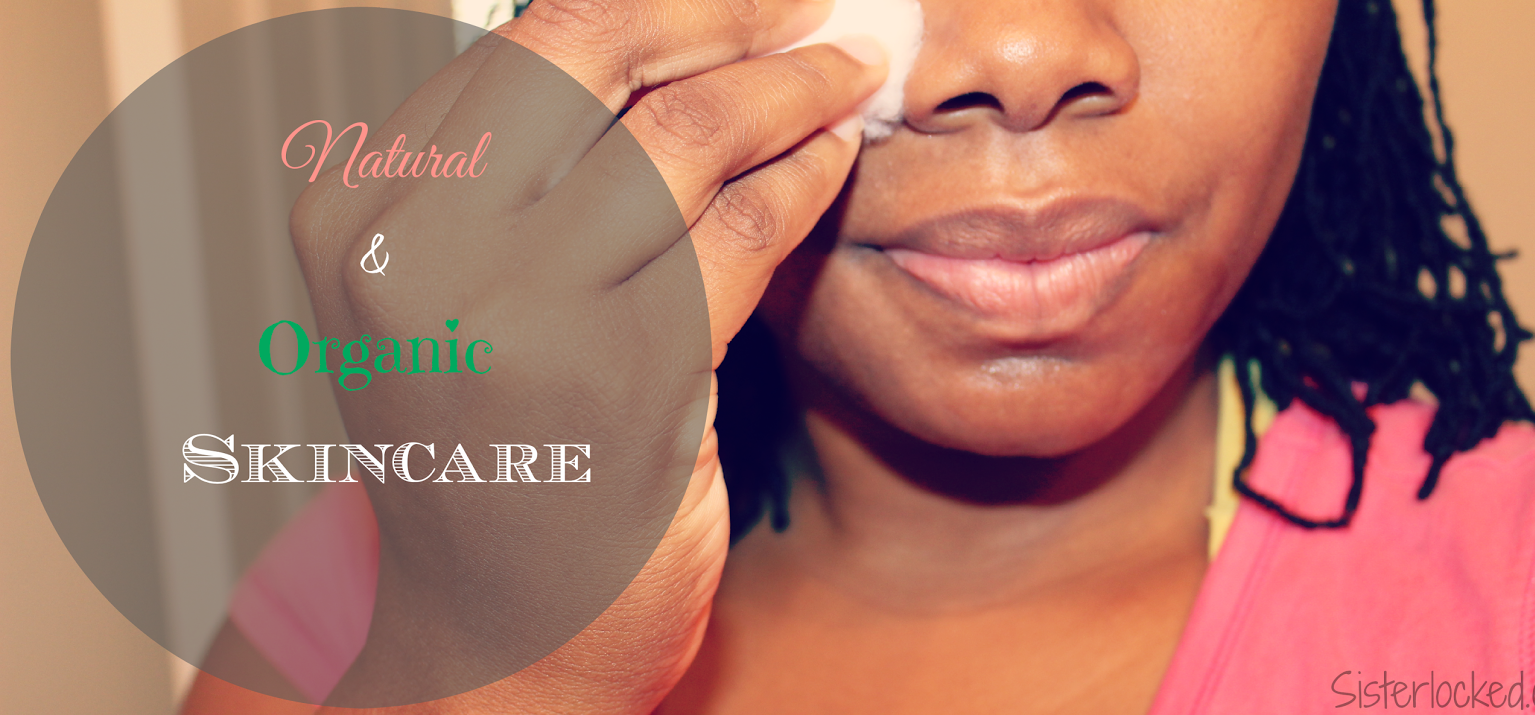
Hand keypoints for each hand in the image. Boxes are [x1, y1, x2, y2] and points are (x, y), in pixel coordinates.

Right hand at [284, 1, 886, 711]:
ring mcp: (514, 316)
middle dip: (730, 16)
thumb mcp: (464, 293)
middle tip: (808, 11)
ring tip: (843, 75)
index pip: (529, 40)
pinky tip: (834, 158)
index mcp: (360, 207)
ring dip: (789, 92)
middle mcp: (417, 248)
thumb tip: (679, 44)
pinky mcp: (623, 382)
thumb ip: (532, 173)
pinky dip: (805, 180)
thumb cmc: (494, 455)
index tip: (740, 0)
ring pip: (685, 139)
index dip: (658, 2)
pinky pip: (744, 233)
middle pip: (599, 53)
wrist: (496, 634)